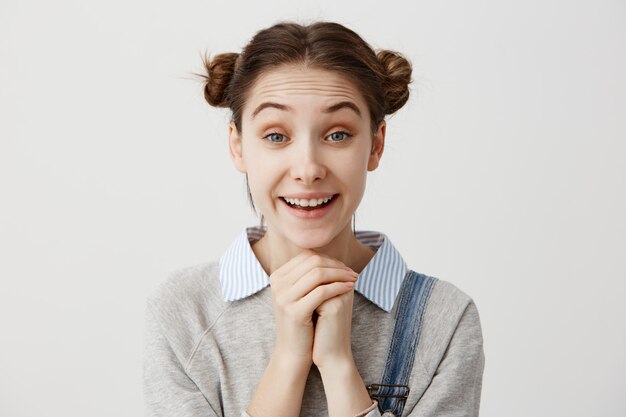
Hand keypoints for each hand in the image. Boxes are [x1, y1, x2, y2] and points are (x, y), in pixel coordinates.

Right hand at [268, 249, 358, 366]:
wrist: (293, 350)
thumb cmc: (302, 321)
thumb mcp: (302, 294)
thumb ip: (310, 275)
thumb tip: (330, 256)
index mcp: (278, 276)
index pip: (307, 256)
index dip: (329, 259)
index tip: (345, 267)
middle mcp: (277, 284)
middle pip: (313, 262)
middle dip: (336, 265)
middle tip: (352, 273)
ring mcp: (284, 297)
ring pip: (318, 274)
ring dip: (340, 275)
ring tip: (353, 279)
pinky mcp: (294, 311)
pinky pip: (321, 292)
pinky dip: (338, 287)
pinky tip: (349, 289)